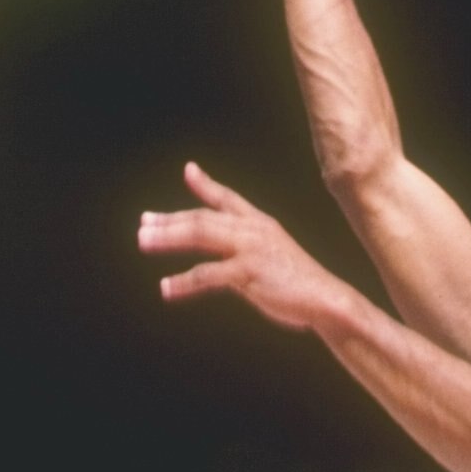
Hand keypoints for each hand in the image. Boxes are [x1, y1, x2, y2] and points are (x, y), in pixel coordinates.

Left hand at [138, 162, 341, 330]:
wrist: (327, 300)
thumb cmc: (299, 285)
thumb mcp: (273, 259)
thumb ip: (246, 254)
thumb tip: (220, 266)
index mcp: (260, 224)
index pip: (228, 199)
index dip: (206, 185)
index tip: (189, 171)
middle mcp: (253, 230)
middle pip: (203, 218)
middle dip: (170, 220)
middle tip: (144, 224)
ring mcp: (250, 249)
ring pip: (200, 236)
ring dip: (168, 238)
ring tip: (143, 242)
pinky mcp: (249, 273)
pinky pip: (208, 274)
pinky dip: (184, 281)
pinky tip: (166, 288)